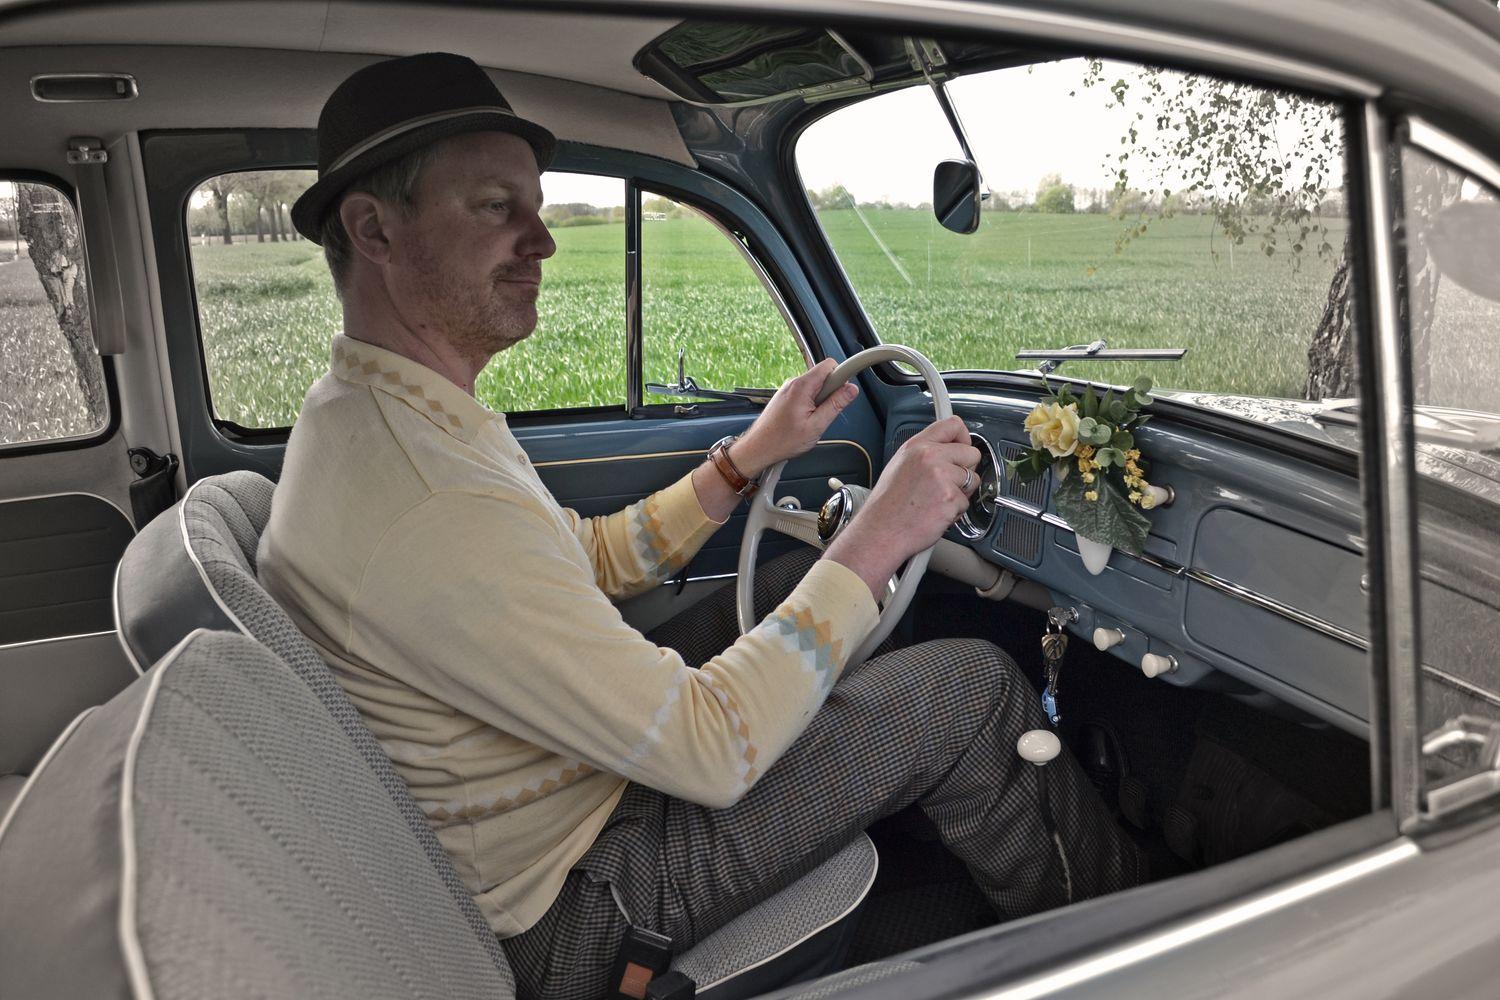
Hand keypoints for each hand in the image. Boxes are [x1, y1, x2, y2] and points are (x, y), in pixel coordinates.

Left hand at [730, 359, 858, 476]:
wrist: (758, 448)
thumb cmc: (782, 440)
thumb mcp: (816, 426)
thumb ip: (835, 405)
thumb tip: (851, 390)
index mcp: (802, 386)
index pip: (829, 365)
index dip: (842, 376)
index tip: (847, 388)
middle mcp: (793, 383)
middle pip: (823, 376)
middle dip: (830, 392)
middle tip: (824, 413)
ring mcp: (788, 389)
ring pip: (815, 386)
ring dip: (819, 401)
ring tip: (811, 420)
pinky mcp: (786, 396)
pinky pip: (805, 393)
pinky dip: (810, 404)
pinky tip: (804, 420)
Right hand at [824, 416, 979, 598]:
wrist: (881, 532)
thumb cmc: (888, 505)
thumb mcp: (899, 465)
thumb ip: (925, 454)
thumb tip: (948, 450)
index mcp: (917, 446)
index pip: (953, 425)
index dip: (963, 438)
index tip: (963, 447)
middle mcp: (930, 457)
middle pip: (972, 454)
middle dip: (966, 470)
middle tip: (947, 484)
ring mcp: (942, 477)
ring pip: (972, 480)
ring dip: (960, 493)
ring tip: (936, 500)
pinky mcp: (950, 498)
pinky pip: (966, 503)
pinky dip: (954, 512)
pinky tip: (935, 513)